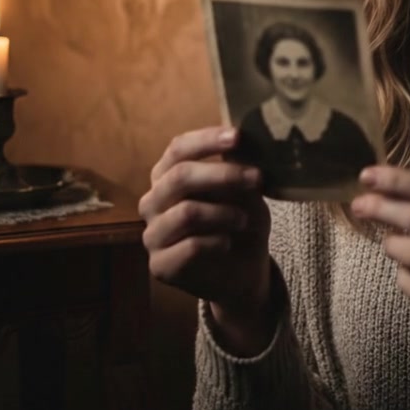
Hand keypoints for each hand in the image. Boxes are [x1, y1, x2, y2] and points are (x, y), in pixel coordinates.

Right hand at [139, 126, 274, 354]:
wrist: (242, 272)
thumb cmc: (238, 221)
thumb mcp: (244, 189)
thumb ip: (236, 165)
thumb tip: (240, 138)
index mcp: (167, 176)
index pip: (178, 149)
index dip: (206, 140)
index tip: (238, 136)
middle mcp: (153, 201)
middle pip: (180, 177)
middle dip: (223, 174)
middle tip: (257, 177)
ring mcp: (152, 235)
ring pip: (187, 213)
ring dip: (225, 213)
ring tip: (244, 219)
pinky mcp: (160, 266)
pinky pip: (192, 247)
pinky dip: (218, 242)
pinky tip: (228, 243)